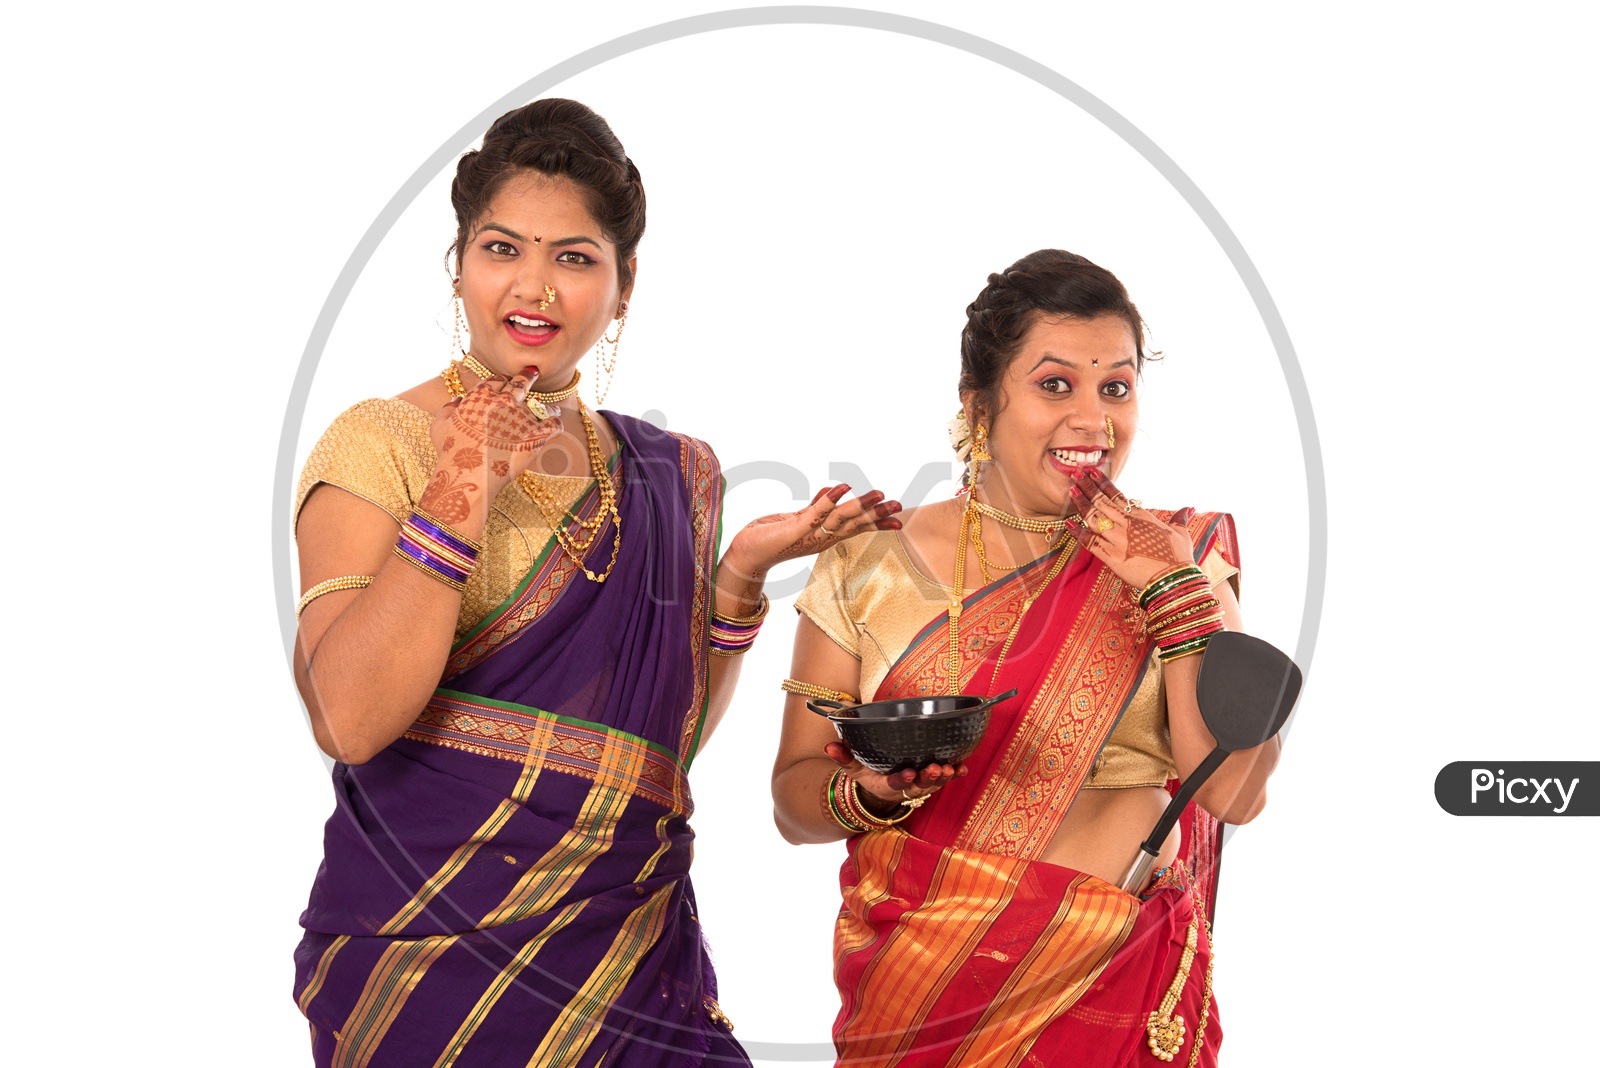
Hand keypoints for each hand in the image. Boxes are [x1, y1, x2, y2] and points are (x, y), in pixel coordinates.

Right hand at [419, 367, 562, 524]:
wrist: (469, 474)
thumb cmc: (451, 453)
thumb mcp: (439, 426)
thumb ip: (447, 409)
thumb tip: (456, 401)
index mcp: (481, 395)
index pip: (497, 379)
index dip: (502, 382)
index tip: (505, 384)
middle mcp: (504, 401)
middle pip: (520, 383)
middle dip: (527, 376)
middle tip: (533, 372)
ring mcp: (522, 417)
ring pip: (540, 404)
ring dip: (544, 405)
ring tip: (549, 407)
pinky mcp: (536, 435)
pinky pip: (553, 423)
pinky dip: (556, 420)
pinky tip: (555, 420)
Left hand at [722, 483, 901, 582]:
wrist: (745, 554)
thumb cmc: (770, 536)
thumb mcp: (797, 519)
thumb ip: (816, 507)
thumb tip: (832, 491)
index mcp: (824, 535)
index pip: (856, 527)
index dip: (876, 521)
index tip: (899, 519)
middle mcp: (821, 537)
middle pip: (854, 524)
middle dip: (877, 515)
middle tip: (900, 507)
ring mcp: (809, 534)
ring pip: (841, 518)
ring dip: (860, 505)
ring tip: (880, 494)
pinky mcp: (795, 529)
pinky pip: (815, 512)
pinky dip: (829, 499)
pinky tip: (843, 487)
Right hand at [824, 740, 963, 809]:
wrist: (882, 788)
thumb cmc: (868, 773)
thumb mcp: (853, 768)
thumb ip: (843, 757)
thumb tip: (828, 746)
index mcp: (886, 785)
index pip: (894, 784)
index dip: (902, 780)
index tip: (909, 772)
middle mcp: (905, 788)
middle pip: (919, 786)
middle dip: (928, 778)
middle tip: (935, 768)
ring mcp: (920, 785)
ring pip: (934, 784)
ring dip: (944, 777)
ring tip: (950, 768)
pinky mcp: (932, 781)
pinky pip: (946, 779)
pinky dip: (955, 774)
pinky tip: (962, 767)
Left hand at [1064, 468, 1194, 588]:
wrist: (1174, 580)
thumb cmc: (1179, 558)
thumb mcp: (1181, 534)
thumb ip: (1180, 518)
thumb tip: (1189, 508)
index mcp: (1142, 517)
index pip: (1118, 495)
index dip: (1103, 483)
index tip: (1092, 472)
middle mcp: (1128, 525)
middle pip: (1102, 502)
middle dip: (1087, 486)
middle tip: (1075, 474)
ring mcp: (1118, 540)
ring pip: (1094, 518)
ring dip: (1081, 503)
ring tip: (1071, 491)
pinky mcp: (1111, 557)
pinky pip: (1090, 542)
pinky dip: (1078, 533)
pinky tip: (1068, 523)